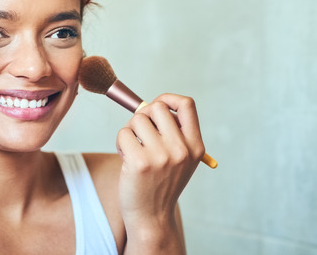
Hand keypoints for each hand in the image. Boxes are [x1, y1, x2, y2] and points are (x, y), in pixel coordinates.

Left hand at [116, 93, 204, 238]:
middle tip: (140, 133)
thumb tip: (152, 105)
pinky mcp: (140, 162)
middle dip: (144, 116)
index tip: (158, 107)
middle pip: (157, 107)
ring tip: (133, 150)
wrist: (152, 218)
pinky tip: (126, 159)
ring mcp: (161, 156)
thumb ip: (175, 134)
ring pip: (137, 119)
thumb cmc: (162, 184)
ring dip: (130, 131)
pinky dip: (121, 143)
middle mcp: (181, 149)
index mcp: (195, 146)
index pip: (186, 105)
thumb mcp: (182, 160)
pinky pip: (123, 134)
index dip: (169, 99)